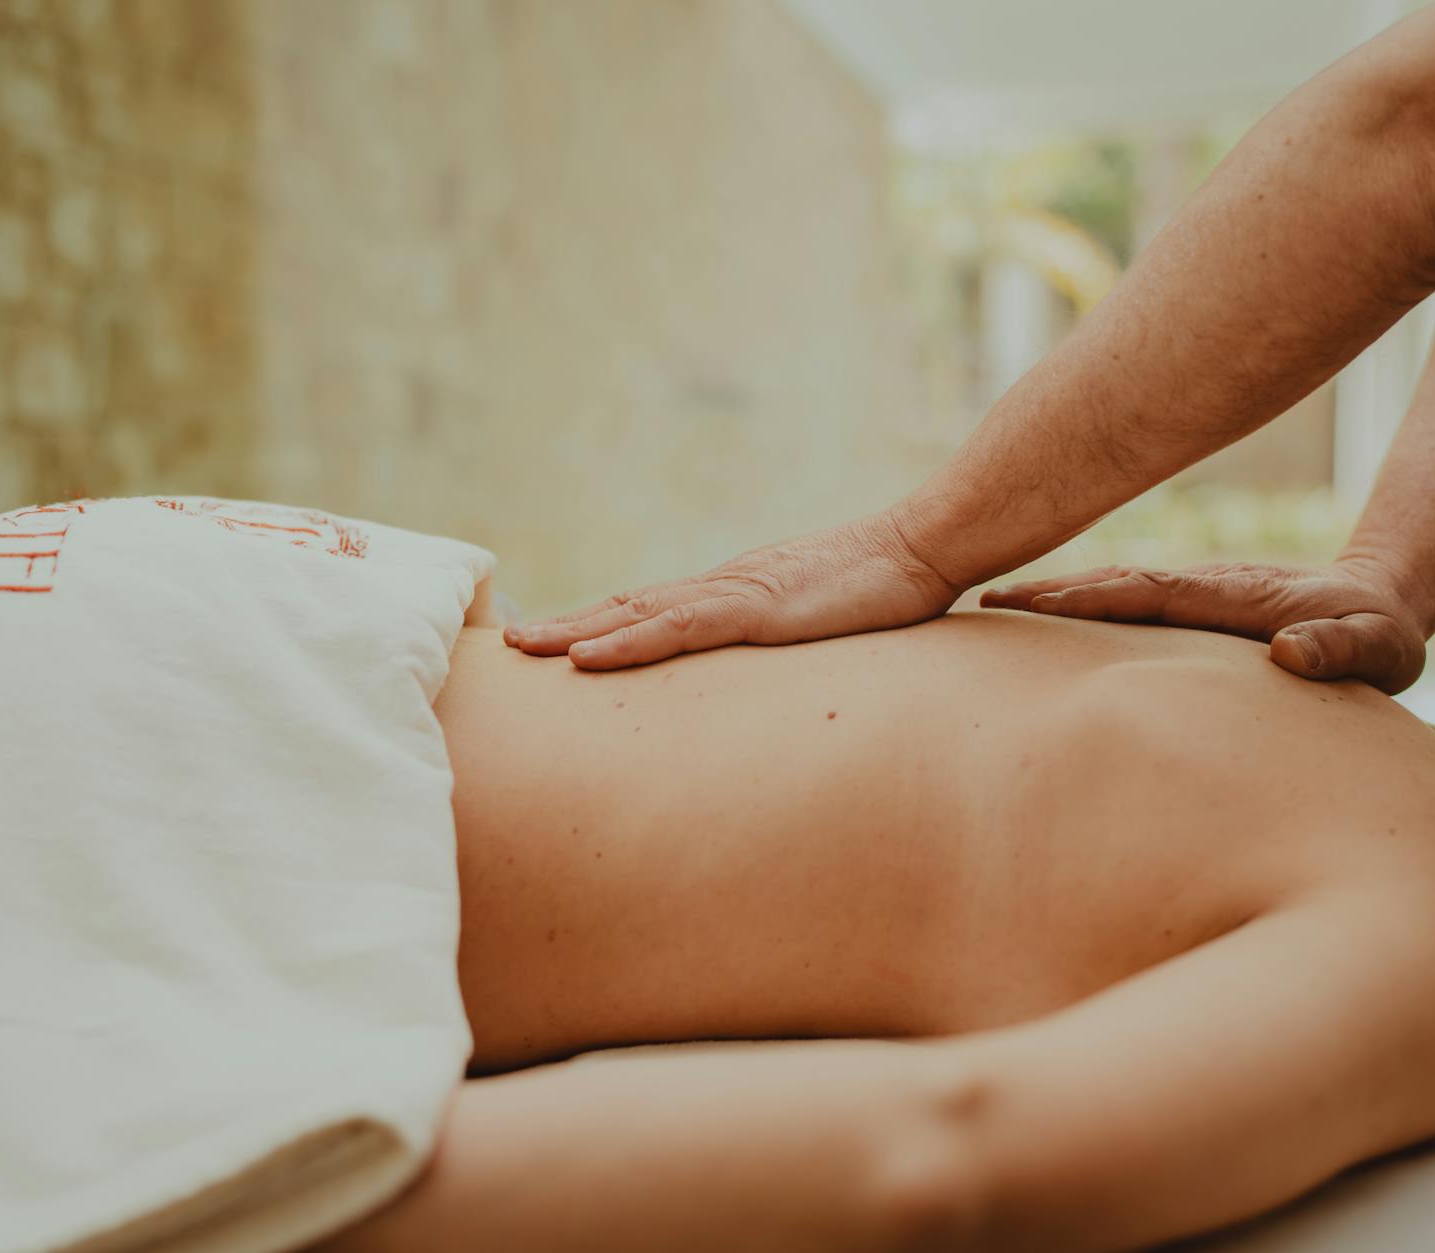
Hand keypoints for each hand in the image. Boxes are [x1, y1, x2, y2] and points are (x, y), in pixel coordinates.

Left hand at [504, 510, 962, 669]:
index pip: (653, 609)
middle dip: (567, 627)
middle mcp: (722, 587)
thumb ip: (799, 636)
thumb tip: (786, 661)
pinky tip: (584, 657)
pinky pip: (675, 630)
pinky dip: (624, 643)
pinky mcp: (754, 610)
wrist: (925, 546)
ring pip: (635, 615)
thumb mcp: (829, 620)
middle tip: (509, 647)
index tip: (555, 642)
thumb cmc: (889, 588)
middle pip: (627, 608)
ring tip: (523, 649)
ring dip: (574, 633)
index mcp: (736, 592)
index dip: (601, 623)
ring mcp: (734, 594)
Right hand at [981, 559, 1428, 693]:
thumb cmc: (1378, 639)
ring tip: (979, 607)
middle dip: (1042, 590)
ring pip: (1103, 587)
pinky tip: (1026, 620)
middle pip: (1107, 580)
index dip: (1088, 598)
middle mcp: (1195, 585)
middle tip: (972, 602)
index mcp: (1230, 595)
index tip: (1028, 604)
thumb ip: (1343, 650)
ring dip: (1045, 595)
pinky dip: (1067, 605)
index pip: (1147, 592)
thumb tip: (1289, 654)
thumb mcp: (1382, 650)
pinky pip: (1112, 603)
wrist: (1377, 606)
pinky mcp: (1176, 607)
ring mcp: (1182, 593)